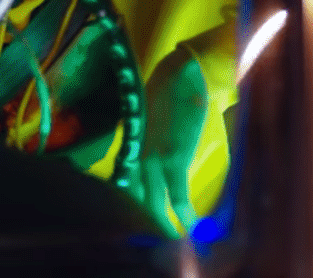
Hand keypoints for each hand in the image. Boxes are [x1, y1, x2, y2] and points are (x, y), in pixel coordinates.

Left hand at [141, 44, 208, 235]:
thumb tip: (150, 147)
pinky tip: (188, 225)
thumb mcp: (148, 115)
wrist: (184, 74)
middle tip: (152, 234)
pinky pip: (177, 193)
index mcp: (131, 142)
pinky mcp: (174, 158)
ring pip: (153, 199)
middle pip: (135, 194)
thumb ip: (145, 134)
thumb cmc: (169, 89)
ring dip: (161, 222)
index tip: (133, 213)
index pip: (124, 178)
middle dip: (143, 217)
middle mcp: (136, 152)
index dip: (128, 199)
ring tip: (169, 238)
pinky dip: (183, 211)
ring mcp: (153, 157)